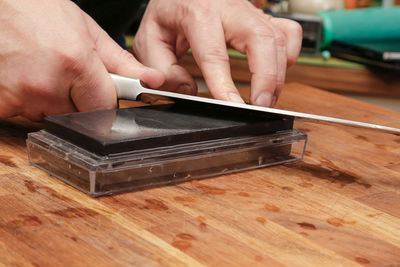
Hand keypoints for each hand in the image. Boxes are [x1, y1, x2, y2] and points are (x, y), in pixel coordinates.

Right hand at [0, 0, 163, 119]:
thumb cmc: (38, 11)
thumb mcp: (87, 32)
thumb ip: (122, 62)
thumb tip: (154, 80)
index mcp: (76, 64)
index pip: (105, 108)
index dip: (102, 99)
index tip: (96, 88)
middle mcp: (48, 84)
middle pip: (78, 115)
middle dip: (77, 100)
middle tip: (64, 72)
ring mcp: (21, 96)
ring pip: (50, 115)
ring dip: (50, 100)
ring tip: (41, 70)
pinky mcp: (0, 103)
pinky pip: (23, 114)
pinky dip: (26, 100)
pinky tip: (24, 77)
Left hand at [134, 0, 301, 106]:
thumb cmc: (169, 11)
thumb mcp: (150, 38)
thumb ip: (162, 68)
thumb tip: (188, 91)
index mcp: (197, 13)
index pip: (214, 53)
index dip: (224, 83)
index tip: (231, 104)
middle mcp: (228, 9)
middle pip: (260, 38)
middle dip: (266, 77)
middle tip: (260, 105)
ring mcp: (249, 11)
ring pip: (278, 38)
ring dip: (277, 74)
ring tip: (266, 100)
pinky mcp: (261, 16)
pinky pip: (288, 32)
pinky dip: (288, 55)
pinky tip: (276, 72)